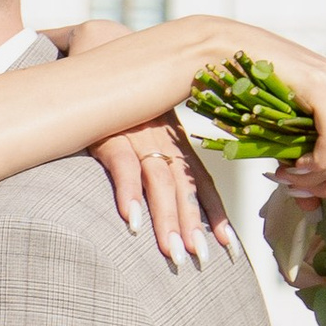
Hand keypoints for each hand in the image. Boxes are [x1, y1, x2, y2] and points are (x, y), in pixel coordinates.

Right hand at [92, 120, 234, 264]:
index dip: (215, 214)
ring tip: (172, 251)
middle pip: (184, 189)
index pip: (202, 183)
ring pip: (160, 183)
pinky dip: (129, 193)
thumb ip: (162, 159)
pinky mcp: (110, 135)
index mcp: (175, 144)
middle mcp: (163, 143)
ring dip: (167, 219)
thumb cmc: (122, 107)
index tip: (228, 246)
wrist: (97, 66)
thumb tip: (170, 198)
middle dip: (193, 226)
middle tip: (201, 260)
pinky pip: (123, 166)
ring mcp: (139, 139)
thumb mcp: (149, 129)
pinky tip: (132, 220)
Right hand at [238, 29, 325, 218]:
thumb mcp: (282, 136)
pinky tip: (291, 167)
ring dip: (320, 179)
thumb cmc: (246, 91)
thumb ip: (304, 167)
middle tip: (303, 194)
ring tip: (288, 180)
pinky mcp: (322, 85)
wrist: (218, 54)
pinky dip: (315, 164)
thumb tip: (311, 207)